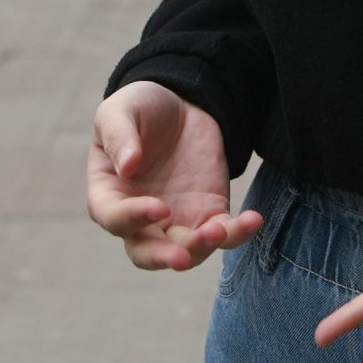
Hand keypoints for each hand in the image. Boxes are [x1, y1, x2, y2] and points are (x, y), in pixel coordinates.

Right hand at [87, 82, 261, 270]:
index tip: (159, 208)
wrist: (180, 104)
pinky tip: (253, 220)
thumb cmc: (140, 109)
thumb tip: (126, 167)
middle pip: (146, 251)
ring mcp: (176, 220)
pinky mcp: (208, 213)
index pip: (114, 218)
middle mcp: (139, 218)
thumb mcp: (120, 111)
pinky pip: (223, 233)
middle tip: (182, 257)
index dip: (133, 218)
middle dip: (164, 258)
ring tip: (219, 231)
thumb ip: (119, 136)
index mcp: (109, 194)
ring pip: (186, 250)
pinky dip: (237, 232)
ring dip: (201, 248)